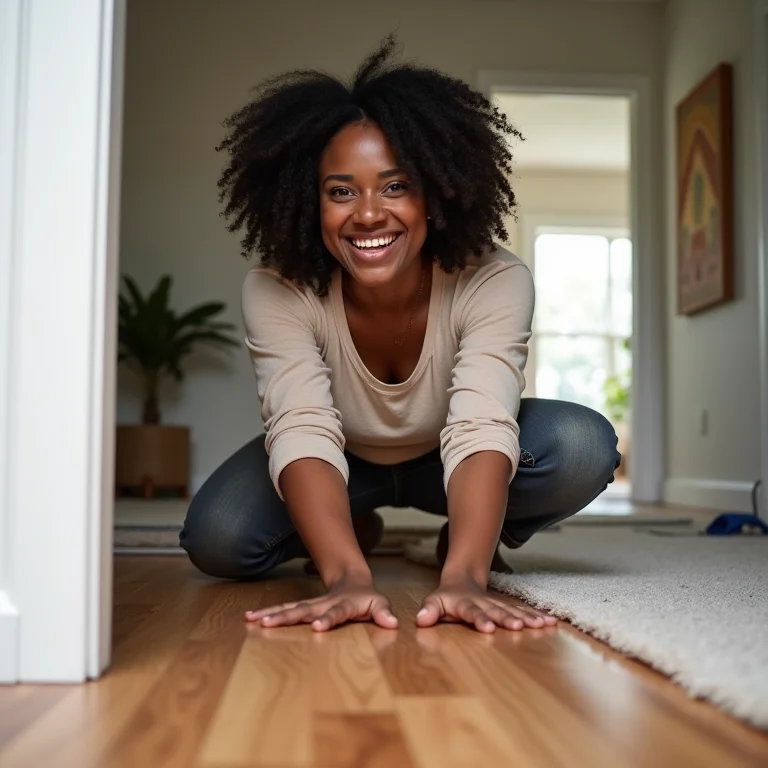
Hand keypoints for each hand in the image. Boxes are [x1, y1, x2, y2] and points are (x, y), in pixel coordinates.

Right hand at [244, 575, 397, 631]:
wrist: (352, 581)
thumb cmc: (366, 598)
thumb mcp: (380, 604)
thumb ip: (384, 612)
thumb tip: (394, 623)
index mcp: (343, 605)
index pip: (335, 613)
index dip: (328, 619)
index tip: (317, 626)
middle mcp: (323, 605)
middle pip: (303, 610)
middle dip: (286, 617)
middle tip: (268, 624)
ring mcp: (311, 605)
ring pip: (289, 609)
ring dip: (272, 614)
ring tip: (252, 620)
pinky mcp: (303, 608)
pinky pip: (284, 610)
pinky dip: (267, 613)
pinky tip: (249, 618)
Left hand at [416, 576, 556, 632]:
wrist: (463, 579)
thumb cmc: (447, 598)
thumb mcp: (434, 602)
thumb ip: (429, 610)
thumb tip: (420, 619)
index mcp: (465, 604)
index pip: (472, 612)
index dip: (479, 619)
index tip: (488, 628)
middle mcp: (484, 603)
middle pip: (497, 611)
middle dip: (507, 619)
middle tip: (518, 627)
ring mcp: (497, 605)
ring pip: (513, 610)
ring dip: (527, 618)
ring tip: (542, 625)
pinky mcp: (507, 607)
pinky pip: (522, 612)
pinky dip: (536, 616)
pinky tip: (551, 622)